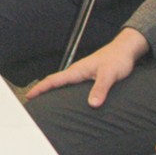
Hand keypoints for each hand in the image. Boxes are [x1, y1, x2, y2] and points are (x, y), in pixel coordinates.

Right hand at [25, 28, 149, 104]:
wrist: (125, 50)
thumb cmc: (117, 59)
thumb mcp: (109, 75)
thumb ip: (100, 89)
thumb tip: (92, 104)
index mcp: (77, 71)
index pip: (54, 80)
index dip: (40, 88)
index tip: (29, 95)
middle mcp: (77, 72)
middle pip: (55, 82)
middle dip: (42, 91)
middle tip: (32, 102)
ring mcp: (82, 74)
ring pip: (63, 84)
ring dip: (52, 91)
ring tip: (45, 102)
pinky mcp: (88, 76)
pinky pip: (71, 85)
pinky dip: (64, 91)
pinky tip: (67, 98)